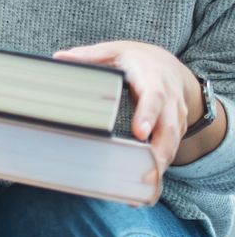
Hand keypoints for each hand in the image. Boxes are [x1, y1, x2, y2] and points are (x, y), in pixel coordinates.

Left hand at [53, 41, 202, 175]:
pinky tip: (145, 184)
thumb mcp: (114, 51)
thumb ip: (90, 56)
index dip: (148, 115)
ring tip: (144, 184)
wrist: (168, 66)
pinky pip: (170, 150)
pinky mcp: (174, 129)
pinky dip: (160, 167)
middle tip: (146, 172)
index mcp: (153, 79)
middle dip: (159, 151)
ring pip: (172, 143)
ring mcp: (175, 116)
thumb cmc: (135, 60)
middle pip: (169, 128)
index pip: (154, 97)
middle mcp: (169, 100)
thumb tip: (60, 58)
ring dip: (160, 165)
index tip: (139, 133)